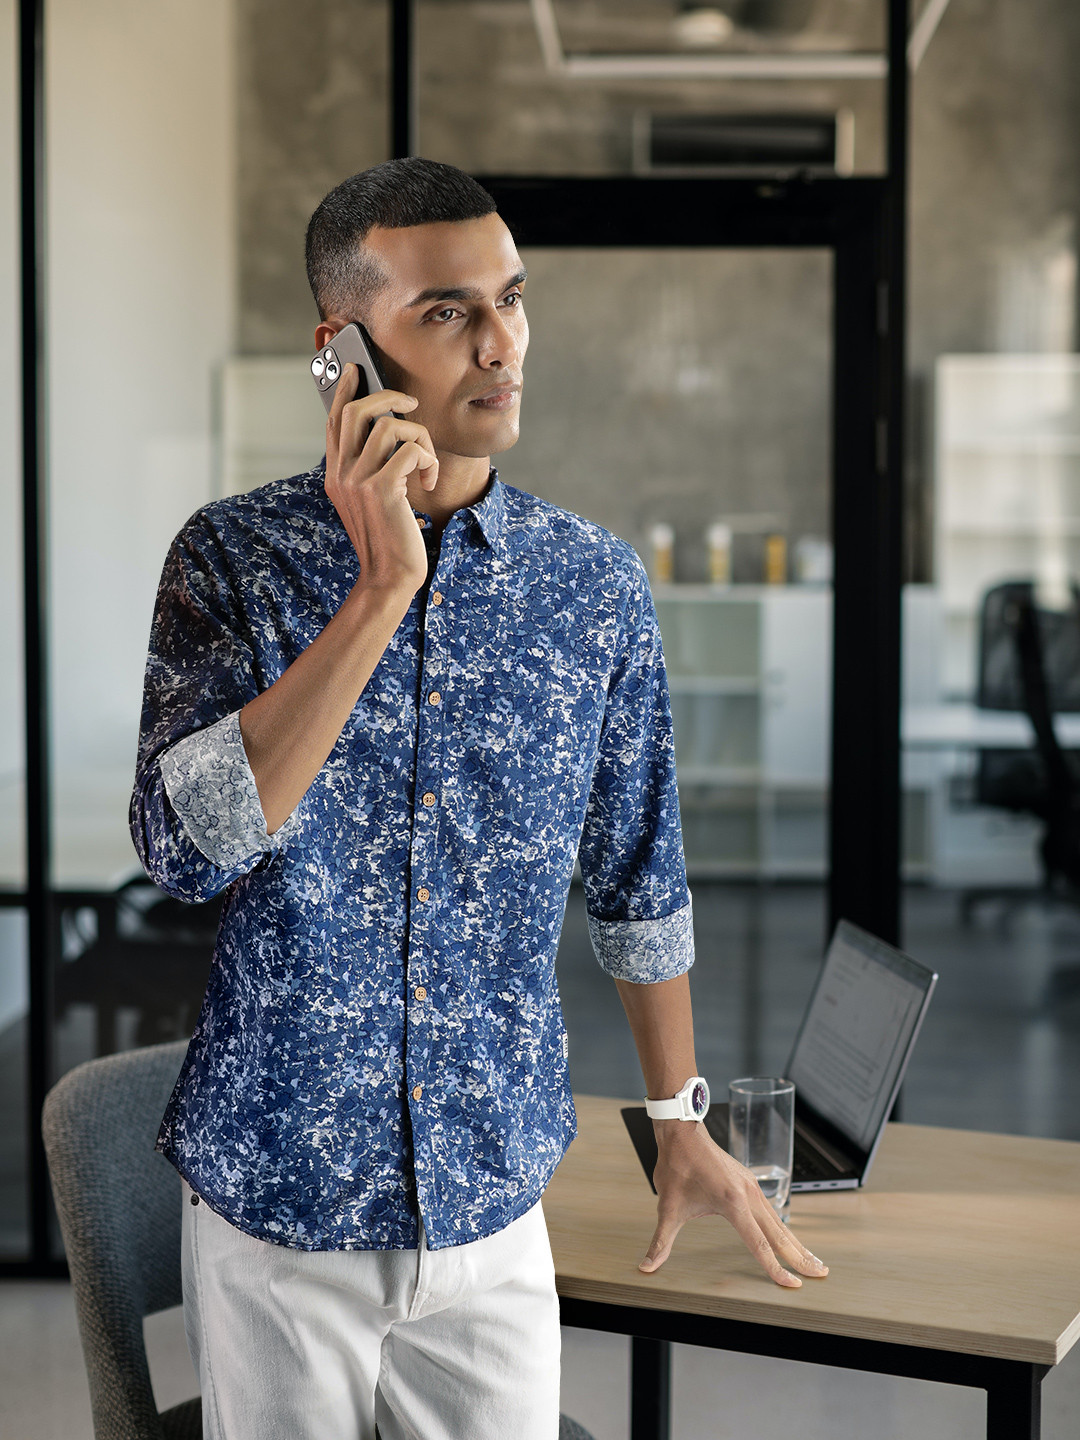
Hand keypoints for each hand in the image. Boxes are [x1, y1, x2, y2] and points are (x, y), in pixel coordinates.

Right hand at [324, 362, 439, 594]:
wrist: (389, 578)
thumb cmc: (388, 539)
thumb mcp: (371, 501)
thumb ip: (371, 469)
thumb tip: (389, 432)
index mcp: (336, 474)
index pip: (335, 421)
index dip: (345, 390)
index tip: (357, 370)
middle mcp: (342, 474)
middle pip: (357, 410)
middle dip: (388, 397)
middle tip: (411, 403)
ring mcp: (358, 481)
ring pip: (392, 426)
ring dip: (422, 439)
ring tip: (427, 466)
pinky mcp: (382, 489)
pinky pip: (412, 449)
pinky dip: (429, 461)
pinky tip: (428, 484)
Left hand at [641, 1121, 828, 1288]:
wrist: (682, 1132)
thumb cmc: (676, 1166)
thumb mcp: (668, 1207)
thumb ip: (661, 1241)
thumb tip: (646, 1266)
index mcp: (733, 1203)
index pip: (758, 1245)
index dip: (775, 1269)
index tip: (791, 1285)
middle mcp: (748, 1195)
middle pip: (779, 1234)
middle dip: (800, 1256)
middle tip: (820, 1274)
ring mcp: (751, 1187)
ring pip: (779, 1221)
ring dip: (796, 1242)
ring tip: (812, 1260)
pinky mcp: (749, 1182)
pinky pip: (771, 1210)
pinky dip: (783, 1228)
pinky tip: (787, 1238)